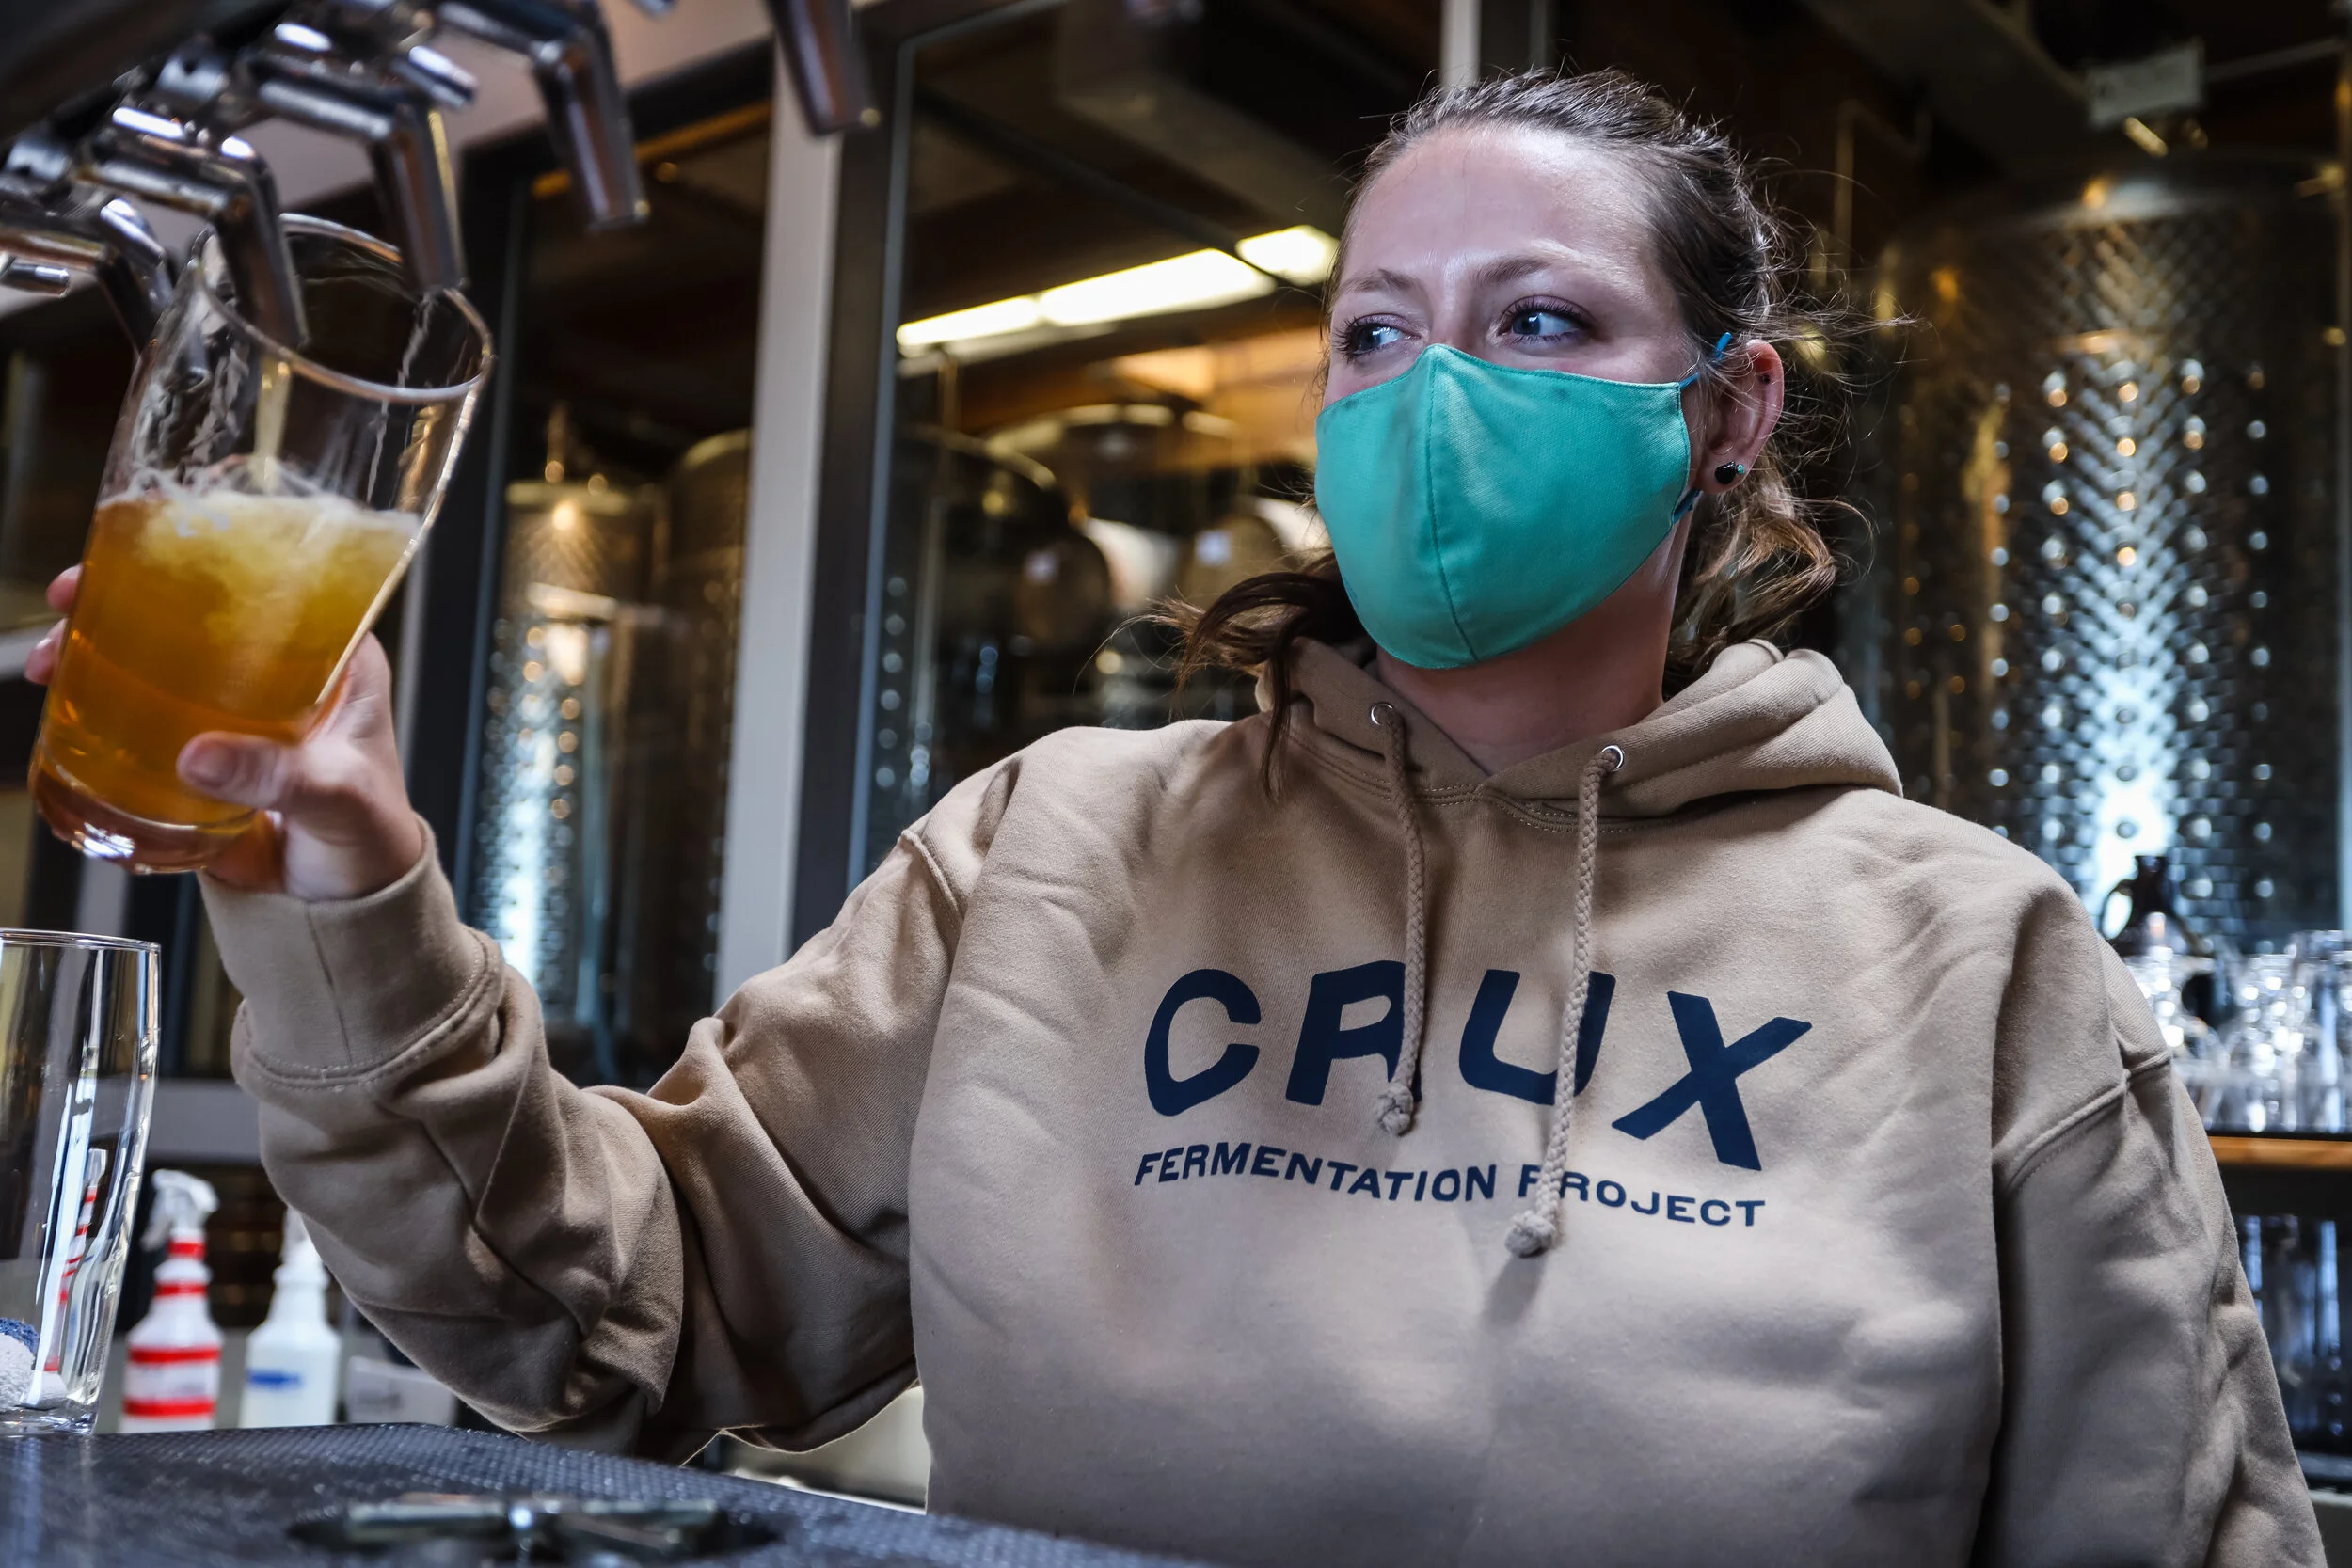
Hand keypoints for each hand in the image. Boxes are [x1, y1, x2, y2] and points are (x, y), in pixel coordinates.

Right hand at [28, 567, 426, 901]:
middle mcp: (282, 672)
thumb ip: (280, 777)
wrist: (347, 905)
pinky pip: (139, 719)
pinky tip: (61, 709)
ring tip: (49, 664)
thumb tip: (198, 756)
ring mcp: (233, 711)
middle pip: (195, 612)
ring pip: (157, 661)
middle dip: (123, 601)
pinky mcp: (197, 753)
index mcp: (336, 659)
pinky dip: (95, 711)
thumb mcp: (338, 798)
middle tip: (71, 605)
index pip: (272, 583)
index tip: (141, 556)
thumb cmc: (372, 838)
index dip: (205, 558)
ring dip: (95, 653)